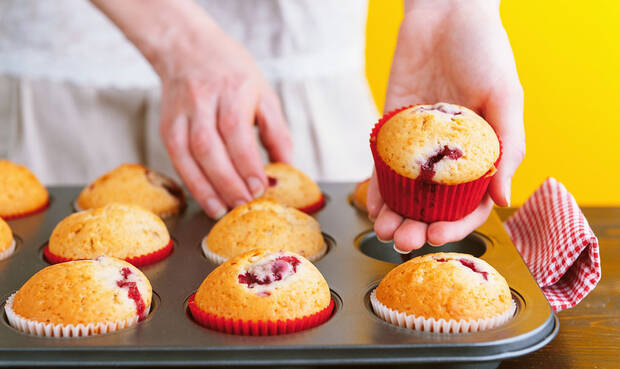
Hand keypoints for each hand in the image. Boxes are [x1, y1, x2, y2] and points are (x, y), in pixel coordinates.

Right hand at [92, 0, 292, 219]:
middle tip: (245, 203)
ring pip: (190, 155)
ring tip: (225, 209)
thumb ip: (276, 131)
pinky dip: (192, 182)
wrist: (187, 48)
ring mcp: (182, 113)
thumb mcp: (263, 93)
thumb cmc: (232, 72)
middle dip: (229, 181)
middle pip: (211, 147)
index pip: (237, 131)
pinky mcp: (168, 125)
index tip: (260, 187)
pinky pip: (177, 158)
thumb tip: (287, 167)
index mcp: (233, 89)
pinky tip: (206, 200)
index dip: (247, 163)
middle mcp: (203, 99)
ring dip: (208, 187)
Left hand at [367, 0, 524, 251]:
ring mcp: (419, 146)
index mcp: (482, 153)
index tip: (437, 236)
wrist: (443, 13)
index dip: (457, 226)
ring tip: (384, 231)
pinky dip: (378, 188)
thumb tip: (504, 199)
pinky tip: (373, 207)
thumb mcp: (505, 97)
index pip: (471, 203)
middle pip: (434, 205)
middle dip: (419, 227)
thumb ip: (507, 147)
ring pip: (406, 192)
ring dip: (396, 215)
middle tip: (403, 241)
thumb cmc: (483, 50)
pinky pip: (383, 166)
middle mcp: (450, 156)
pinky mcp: (392, 130)